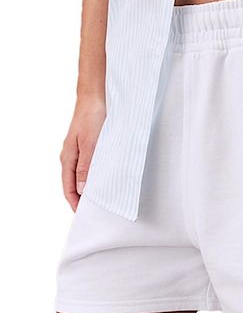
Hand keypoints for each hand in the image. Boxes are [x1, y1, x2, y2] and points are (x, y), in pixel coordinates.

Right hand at [60, 95, 105, 211]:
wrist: (96, 97)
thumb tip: (82, 189)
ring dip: (89, 188)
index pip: (69, 188)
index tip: (84, 215)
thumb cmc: (92, 117)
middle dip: (82, 199)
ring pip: (82, 176)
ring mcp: (79, 152)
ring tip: (101, 200)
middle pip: (74, 185)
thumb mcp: (90, 144)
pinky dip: (94, 177)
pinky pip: (89, 167)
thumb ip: (86, 166)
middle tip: (95, 211)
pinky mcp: (88, 146)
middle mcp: (71, 157)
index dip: (75, 203)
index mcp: (68, 159)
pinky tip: (104, 180)